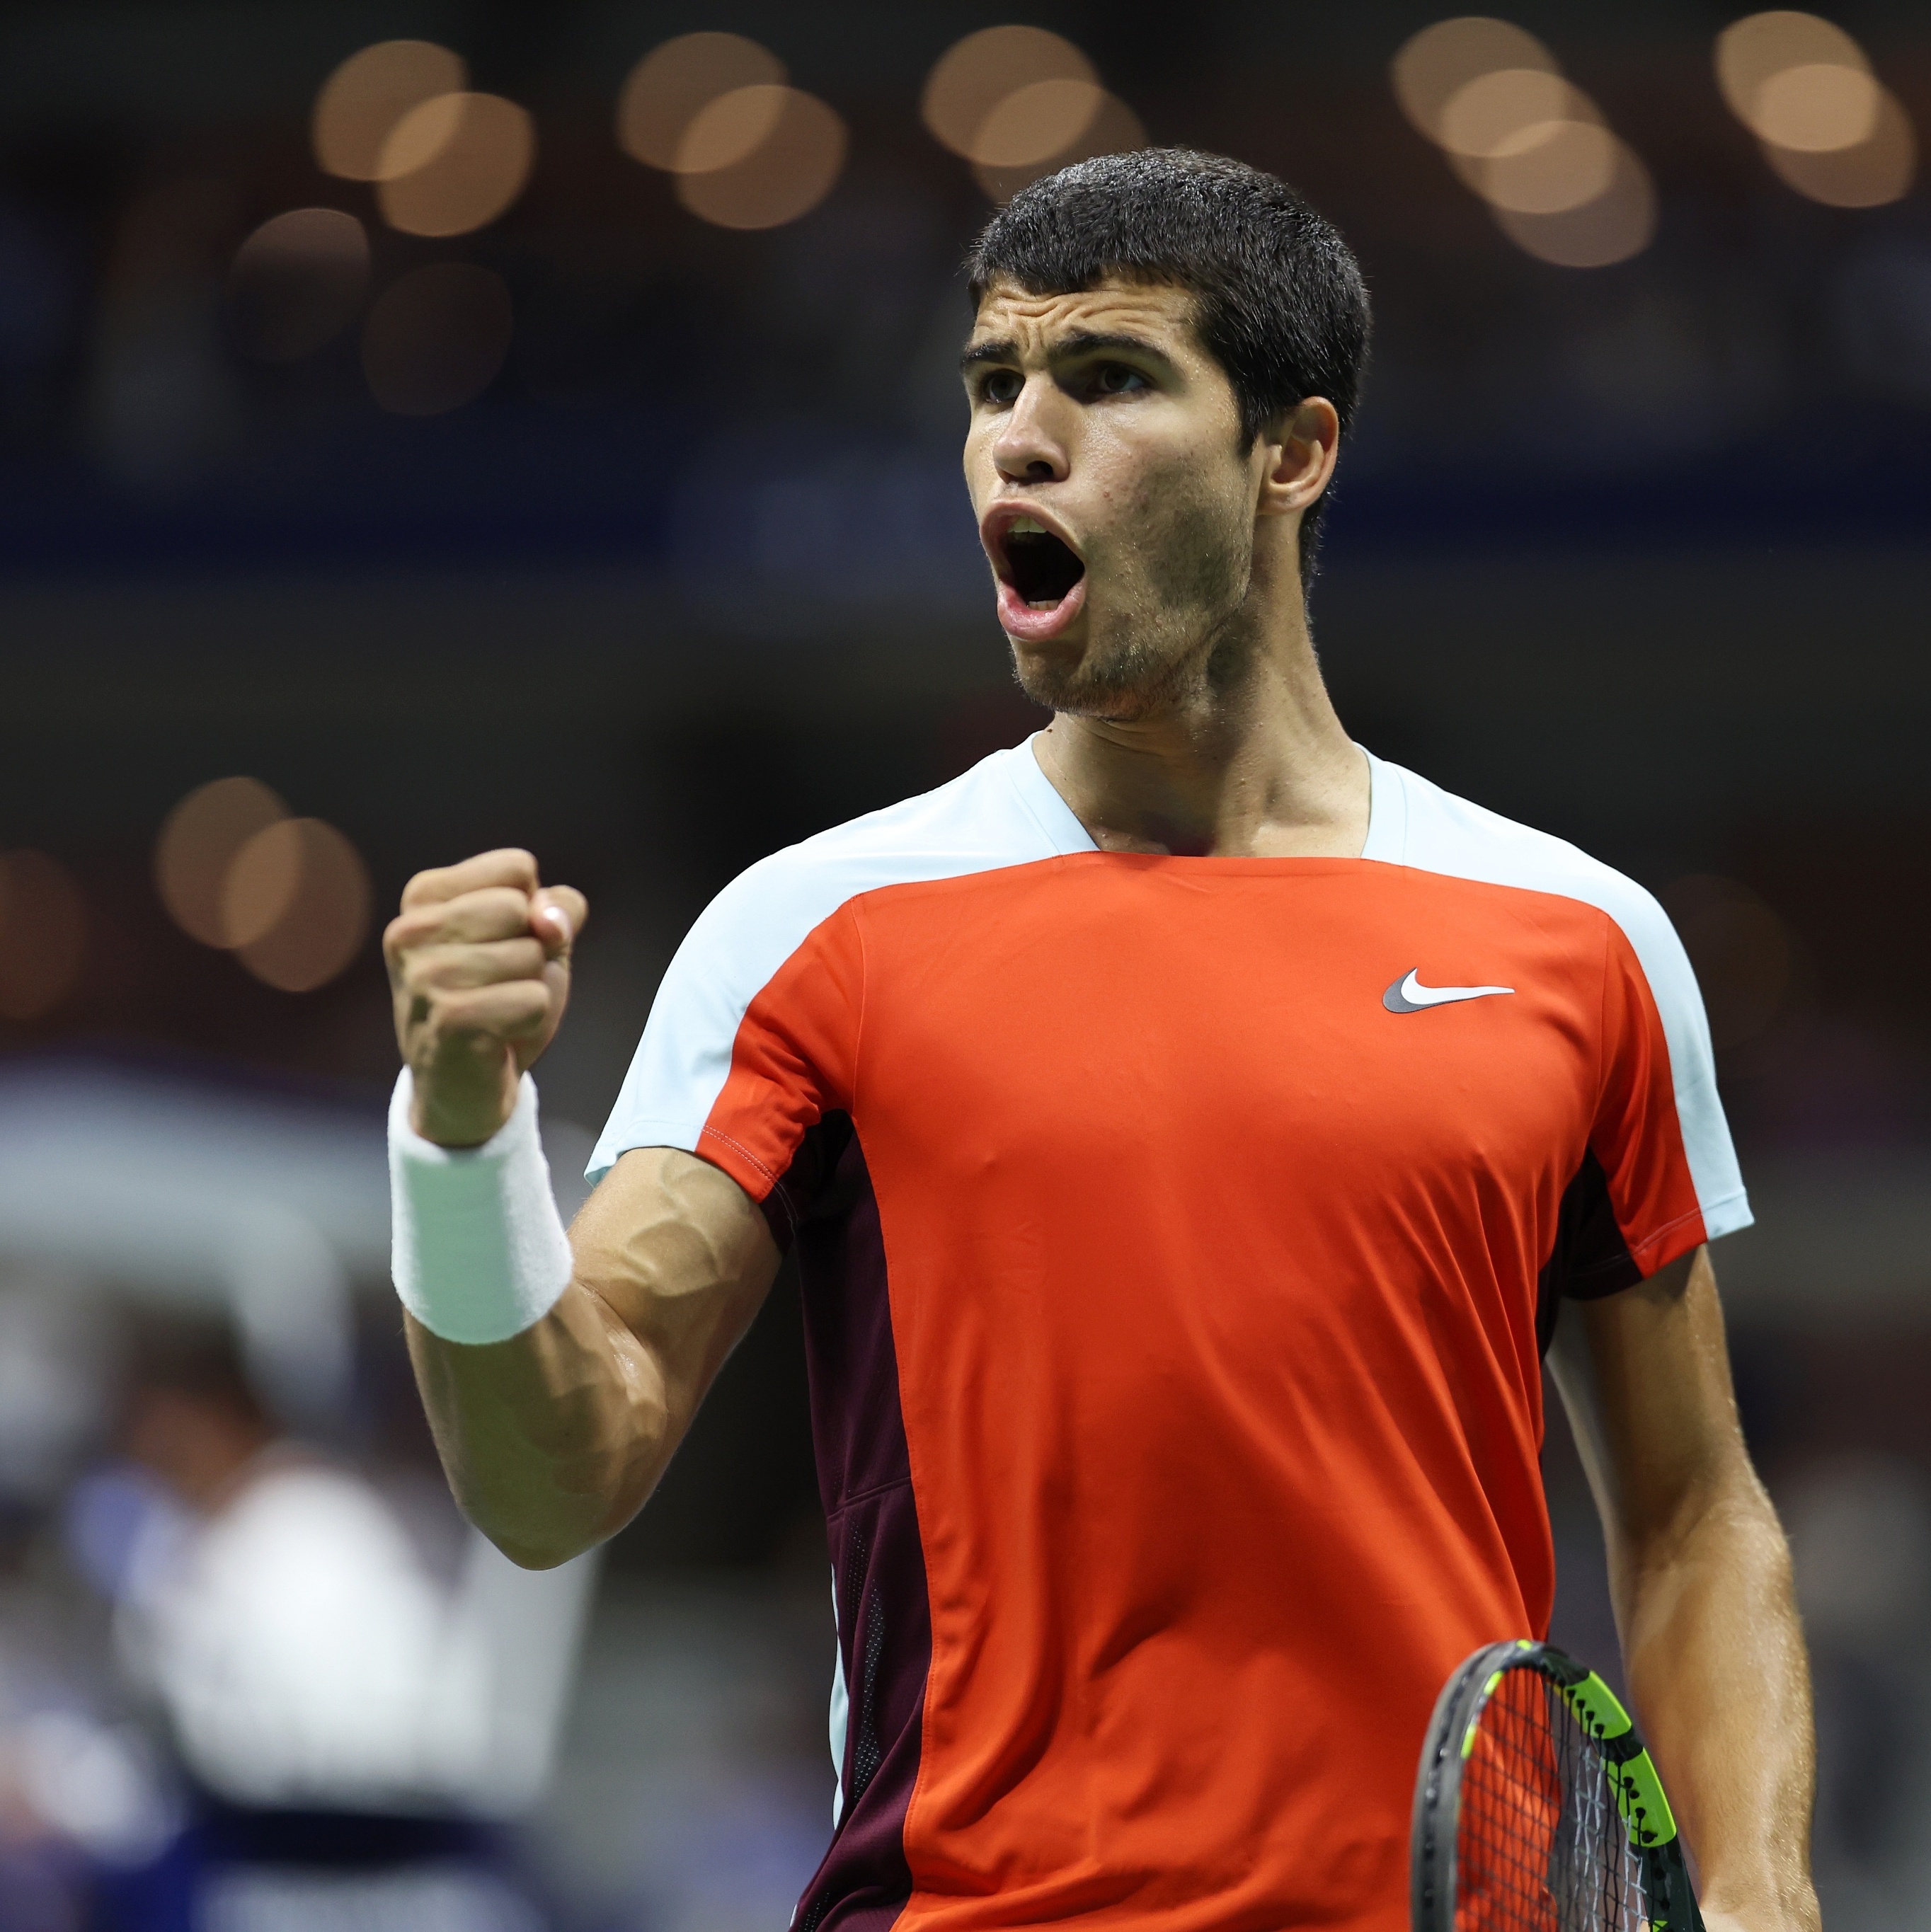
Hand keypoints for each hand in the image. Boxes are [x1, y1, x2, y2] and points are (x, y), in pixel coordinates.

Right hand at [384, 848, 587, 1146]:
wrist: (463, 1085)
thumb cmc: (499, 998)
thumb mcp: (535, 938)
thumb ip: (556, 908)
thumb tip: (549, 919)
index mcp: (424, 895)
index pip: (517, 867)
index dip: (534, 908)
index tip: (504, 942)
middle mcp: (410, 930)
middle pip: (520, 907)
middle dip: (532, 948)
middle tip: (501, 981)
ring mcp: (423, 975)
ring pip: (529, 954)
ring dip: (531, 986)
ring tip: (497, 1008)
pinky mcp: (447, 1018)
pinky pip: (532, 999)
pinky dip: (531, 1020)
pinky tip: (498, 1034)